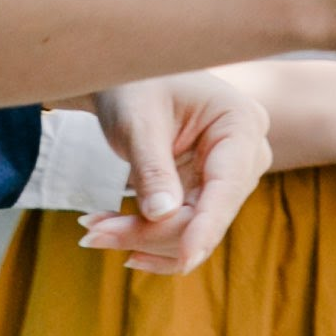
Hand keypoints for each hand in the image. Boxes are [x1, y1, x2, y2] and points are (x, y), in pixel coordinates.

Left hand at [74, 73, 267, 276]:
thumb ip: (152, 168)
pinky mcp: (207, 193)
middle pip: (206, 216)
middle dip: (151, 231)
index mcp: (241, 124)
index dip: (205, 226)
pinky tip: (117, 240)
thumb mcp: (138, 122)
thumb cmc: (135, 84)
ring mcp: (229, 177)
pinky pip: (184, 229)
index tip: (186, 259)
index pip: (226, 187)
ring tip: (91, 229)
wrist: (129, 76)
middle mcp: (246, 154)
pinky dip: (148, 236)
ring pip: (191, 231)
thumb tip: (162, 216)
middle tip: (89, 232)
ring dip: (142, 237)